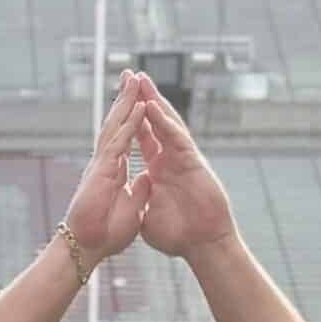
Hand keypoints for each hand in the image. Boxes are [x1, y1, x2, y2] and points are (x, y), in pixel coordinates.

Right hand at [61, 74, 151, 263]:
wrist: (87, 248)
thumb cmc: (105, 234)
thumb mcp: (132, 207)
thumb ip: (139, 189)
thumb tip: (150, 176)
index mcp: (112, 170)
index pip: (124, 137)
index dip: (131, 118)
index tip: (139, 100)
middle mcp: (106, 162)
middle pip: (118, 123)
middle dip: (125, 99)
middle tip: (131, 75)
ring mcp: (102, 164)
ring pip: (116, 124)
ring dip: (127, 101)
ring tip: (135, 79)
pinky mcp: (102, 170)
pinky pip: (120, 140)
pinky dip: (131, 123)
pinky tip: (140, 106)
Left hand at [131, 77, 236, 259]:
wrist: (202, 245)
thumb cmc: (178, 235)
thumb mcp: (147, 217)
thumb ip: (138, 202)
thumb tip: (125, 200)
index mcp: (157, 171)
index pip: (141, 139)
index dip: (130, 121)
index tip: (118, 104)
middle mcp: (169, 159)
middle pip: (154, 123)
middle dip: (142, 100)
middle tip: (131, 77)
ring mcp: (182, 158)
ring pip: (166, 123)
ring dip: (154, 100)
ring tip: (142, 80)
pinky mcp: (193, 161)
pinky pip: (176, 137)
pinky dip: (165, 122)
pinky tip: (154, 106)